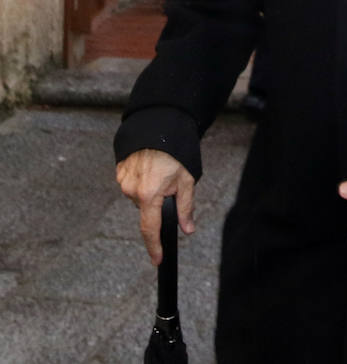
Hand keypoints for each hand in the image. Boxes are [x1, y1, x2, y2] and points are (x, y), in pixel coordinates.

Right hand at [116, 148, 195, 264]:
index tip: (157, 260)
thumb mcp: (186, 180)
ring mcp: (123, 180)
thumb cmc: (174, 152)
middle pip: (146, 209)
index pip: (150, 229)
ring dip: (150, 191)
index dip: (154, 247)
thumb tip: (187, 229)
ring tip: (161, 172)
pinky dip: (142, 181)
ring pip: (139, 196)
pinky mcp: (120, 171)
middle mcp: (132, 190)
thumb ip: (186, 207)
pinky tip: (150, 168)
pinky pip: (132, 184)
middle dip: (158, 203)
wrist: (158, 126)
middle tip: (170, 184)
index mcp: (149, 195)